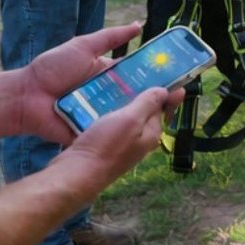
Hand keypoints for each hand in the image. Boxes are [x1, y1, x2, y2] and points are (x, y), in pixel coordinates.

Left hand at [13, 23, 181, 144]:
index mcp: (109, 74)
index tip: (178, 74)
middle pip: (137, 96)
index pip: (139, 75)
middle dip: (157, 96)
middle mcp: (108, 94)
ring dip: (143, 114)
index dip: (157, 75)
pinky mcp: (92, 129)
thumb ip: (110, 37)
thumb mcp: (83, 46)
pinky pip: (111, 129)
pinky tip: (140, 129)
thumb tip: (139, 25)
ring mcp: (101, 113)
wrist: (26, 96)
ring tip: (165, 113)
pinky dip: (123, 130)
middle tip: (178, 96)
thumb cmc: (51, 68)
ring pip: (127, 114)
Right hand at [53, 84, 175, 197]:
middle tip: (129, 74)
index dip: (161, 90)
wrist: (76, 174)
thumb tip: (167, 91)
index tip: (155, 71)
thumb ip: (148, 104)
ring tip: (112, 84)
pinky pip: (111, 125)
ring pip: (126, 118)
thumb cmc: (106, 146)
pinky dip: (107, 113)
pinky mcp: (105, 147)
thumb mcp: (131, 120)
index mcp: (152, 133)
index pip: (162, 107)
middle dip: (139, 94)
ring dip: (121, 103)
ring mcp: (122, 145)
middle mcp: (140, 140)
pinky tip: (98, 103)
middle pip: (143, 112)